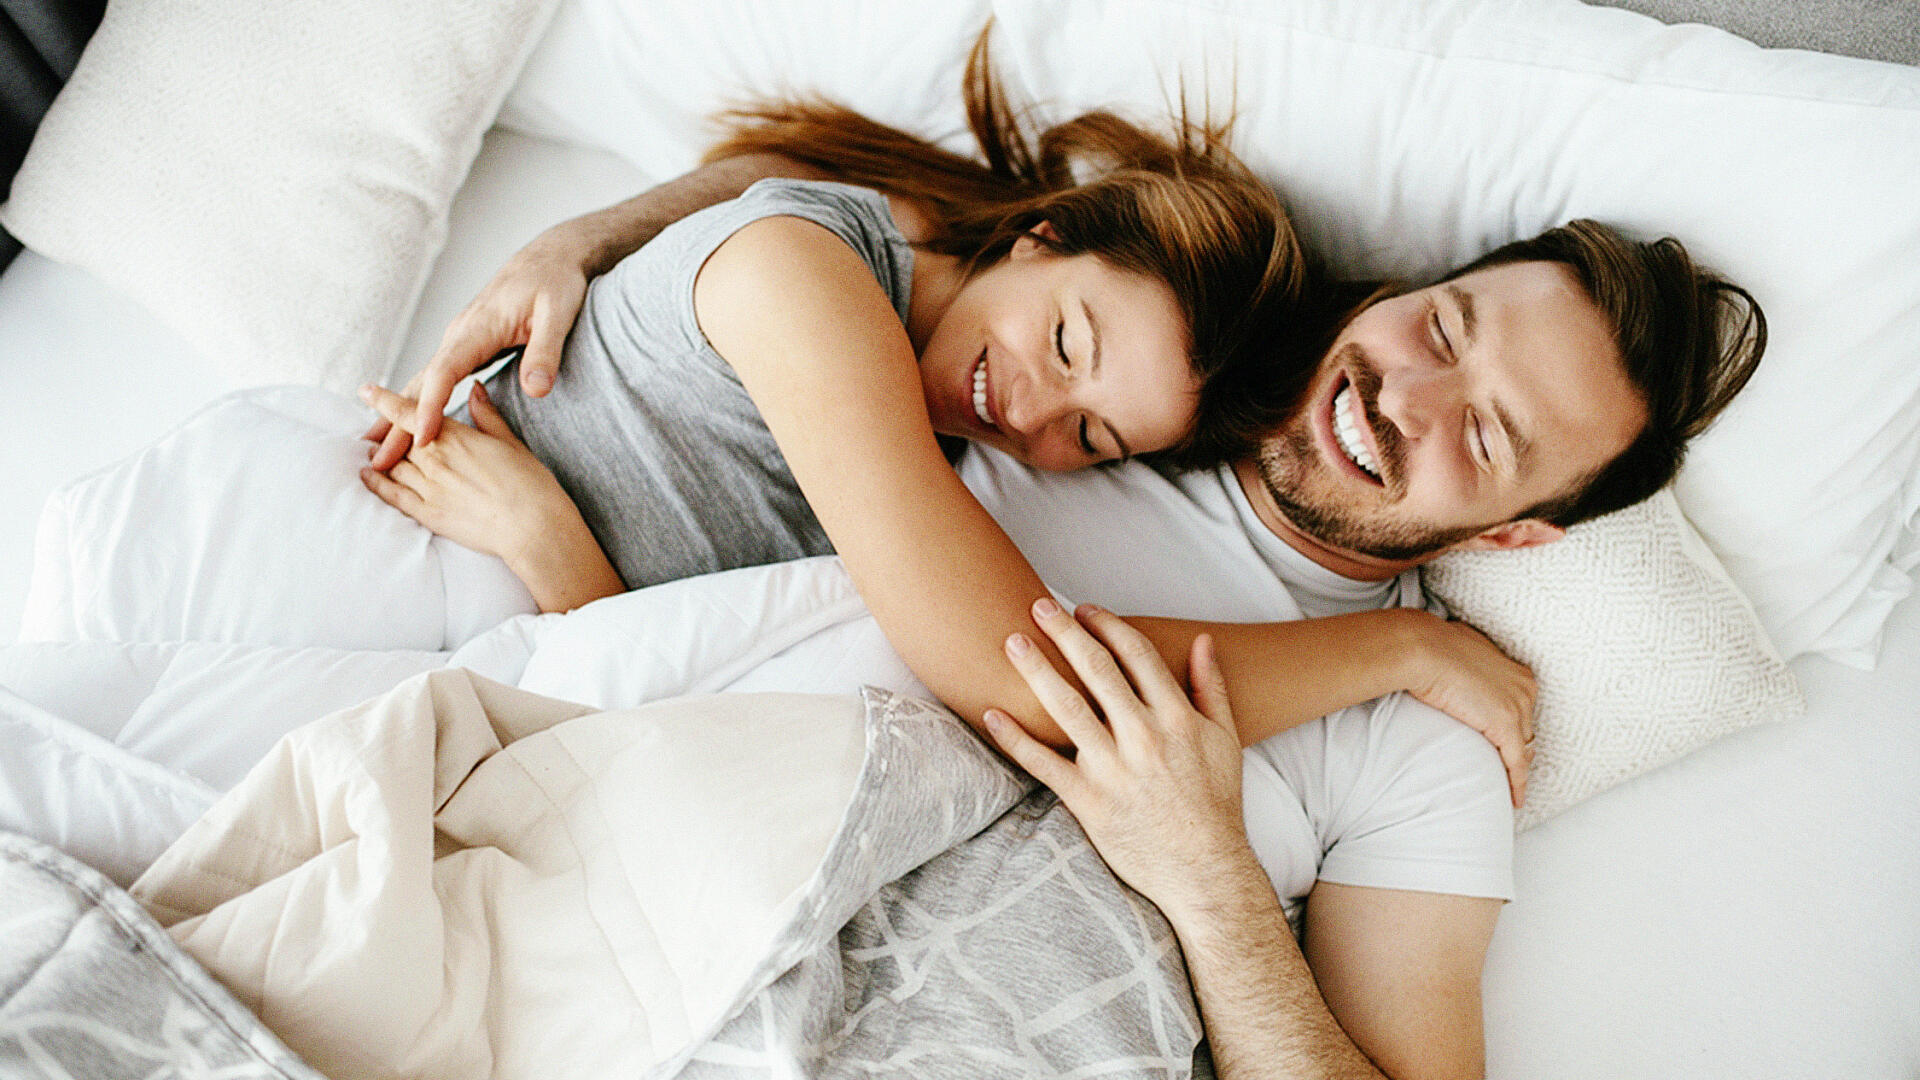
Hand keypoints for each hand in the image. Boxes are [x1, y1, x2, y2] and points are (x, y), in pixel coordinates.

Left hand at [358, 382, 578, 564]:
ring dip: (379, 456)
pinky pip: (393, 496)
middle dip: (385, 431)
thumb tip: (475, 390)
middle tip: (374, 427)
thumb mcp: (511, 443)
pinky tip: (367, 476)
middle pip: (398, 439)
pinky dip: (376, 484)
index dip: (385, 400)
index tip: (367, 390)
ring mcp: (429, 488)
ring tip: (370, 450)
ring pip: (392, 465)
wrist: (534, 528)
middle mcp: (435, 460)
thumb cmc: (531, 485)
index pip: (409, 413)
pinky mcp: (429, 514)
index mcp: (455, 437)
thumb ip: (487, 416)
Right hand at [365, 231, 591, 469]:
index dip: (431, 407)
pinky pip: (436, 379)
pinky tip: (410, 422)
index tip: (422, 438)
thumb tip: (536, 390)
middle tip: (376, 460)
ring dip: (400, 415)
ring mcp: (460, 341)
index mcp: (477, 328)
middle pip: (422, 383)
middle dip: (397, 422)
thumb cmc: (556, 282)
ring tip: (379, 449)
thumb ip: (545, 352)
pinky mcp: (467, 346)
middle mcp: (459, 335)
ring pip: (423, 382)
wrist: (551, 258)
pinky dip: (418, 402)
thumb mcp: (558, 314)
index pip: (444, 373)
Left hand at [983, 600, 1250, 917]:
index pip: (1136, 654)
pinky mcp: (1088, 801)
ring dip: (1035, 669)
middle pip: (1096, 669)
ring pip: (1065, 707)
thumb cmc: (1216, 804)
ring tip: (1010, 642)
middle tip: (1037, 605)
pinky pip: (1043, 763)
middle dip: (1064, 632)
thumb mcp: (1226, 740)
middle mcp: (1142, 736)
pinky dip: (1014, 738)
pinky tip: (991, 713)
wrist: (1205, 870)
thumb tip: (1203, 641)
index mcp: (1175, 717)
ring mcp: (1113, 769)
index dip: (1107, 625)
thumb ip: (1211, 687)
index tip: (1084, 609)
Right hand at [1407, 616, 1536, 806]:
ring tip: (1510, 786)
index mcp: (1515, 671)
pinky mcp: (1505, 725)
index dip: (1516, 727)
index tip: (1507, 741)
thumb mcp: (1460, 651)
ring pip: (1523, 747)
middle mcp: (1524, 687)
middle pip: (1527, 728)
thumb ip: (1470, 663)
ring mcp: (1517, 706)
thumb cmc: (1431, 646)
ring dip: (1517, 767)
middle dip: (1519, 747)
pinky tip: (1515, 799)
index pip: (1522, 707)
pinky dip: (1517, 782)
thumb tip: (1456, 664)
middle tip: (1508, 767)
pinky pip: (1516, 762)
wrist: (1421, 649)